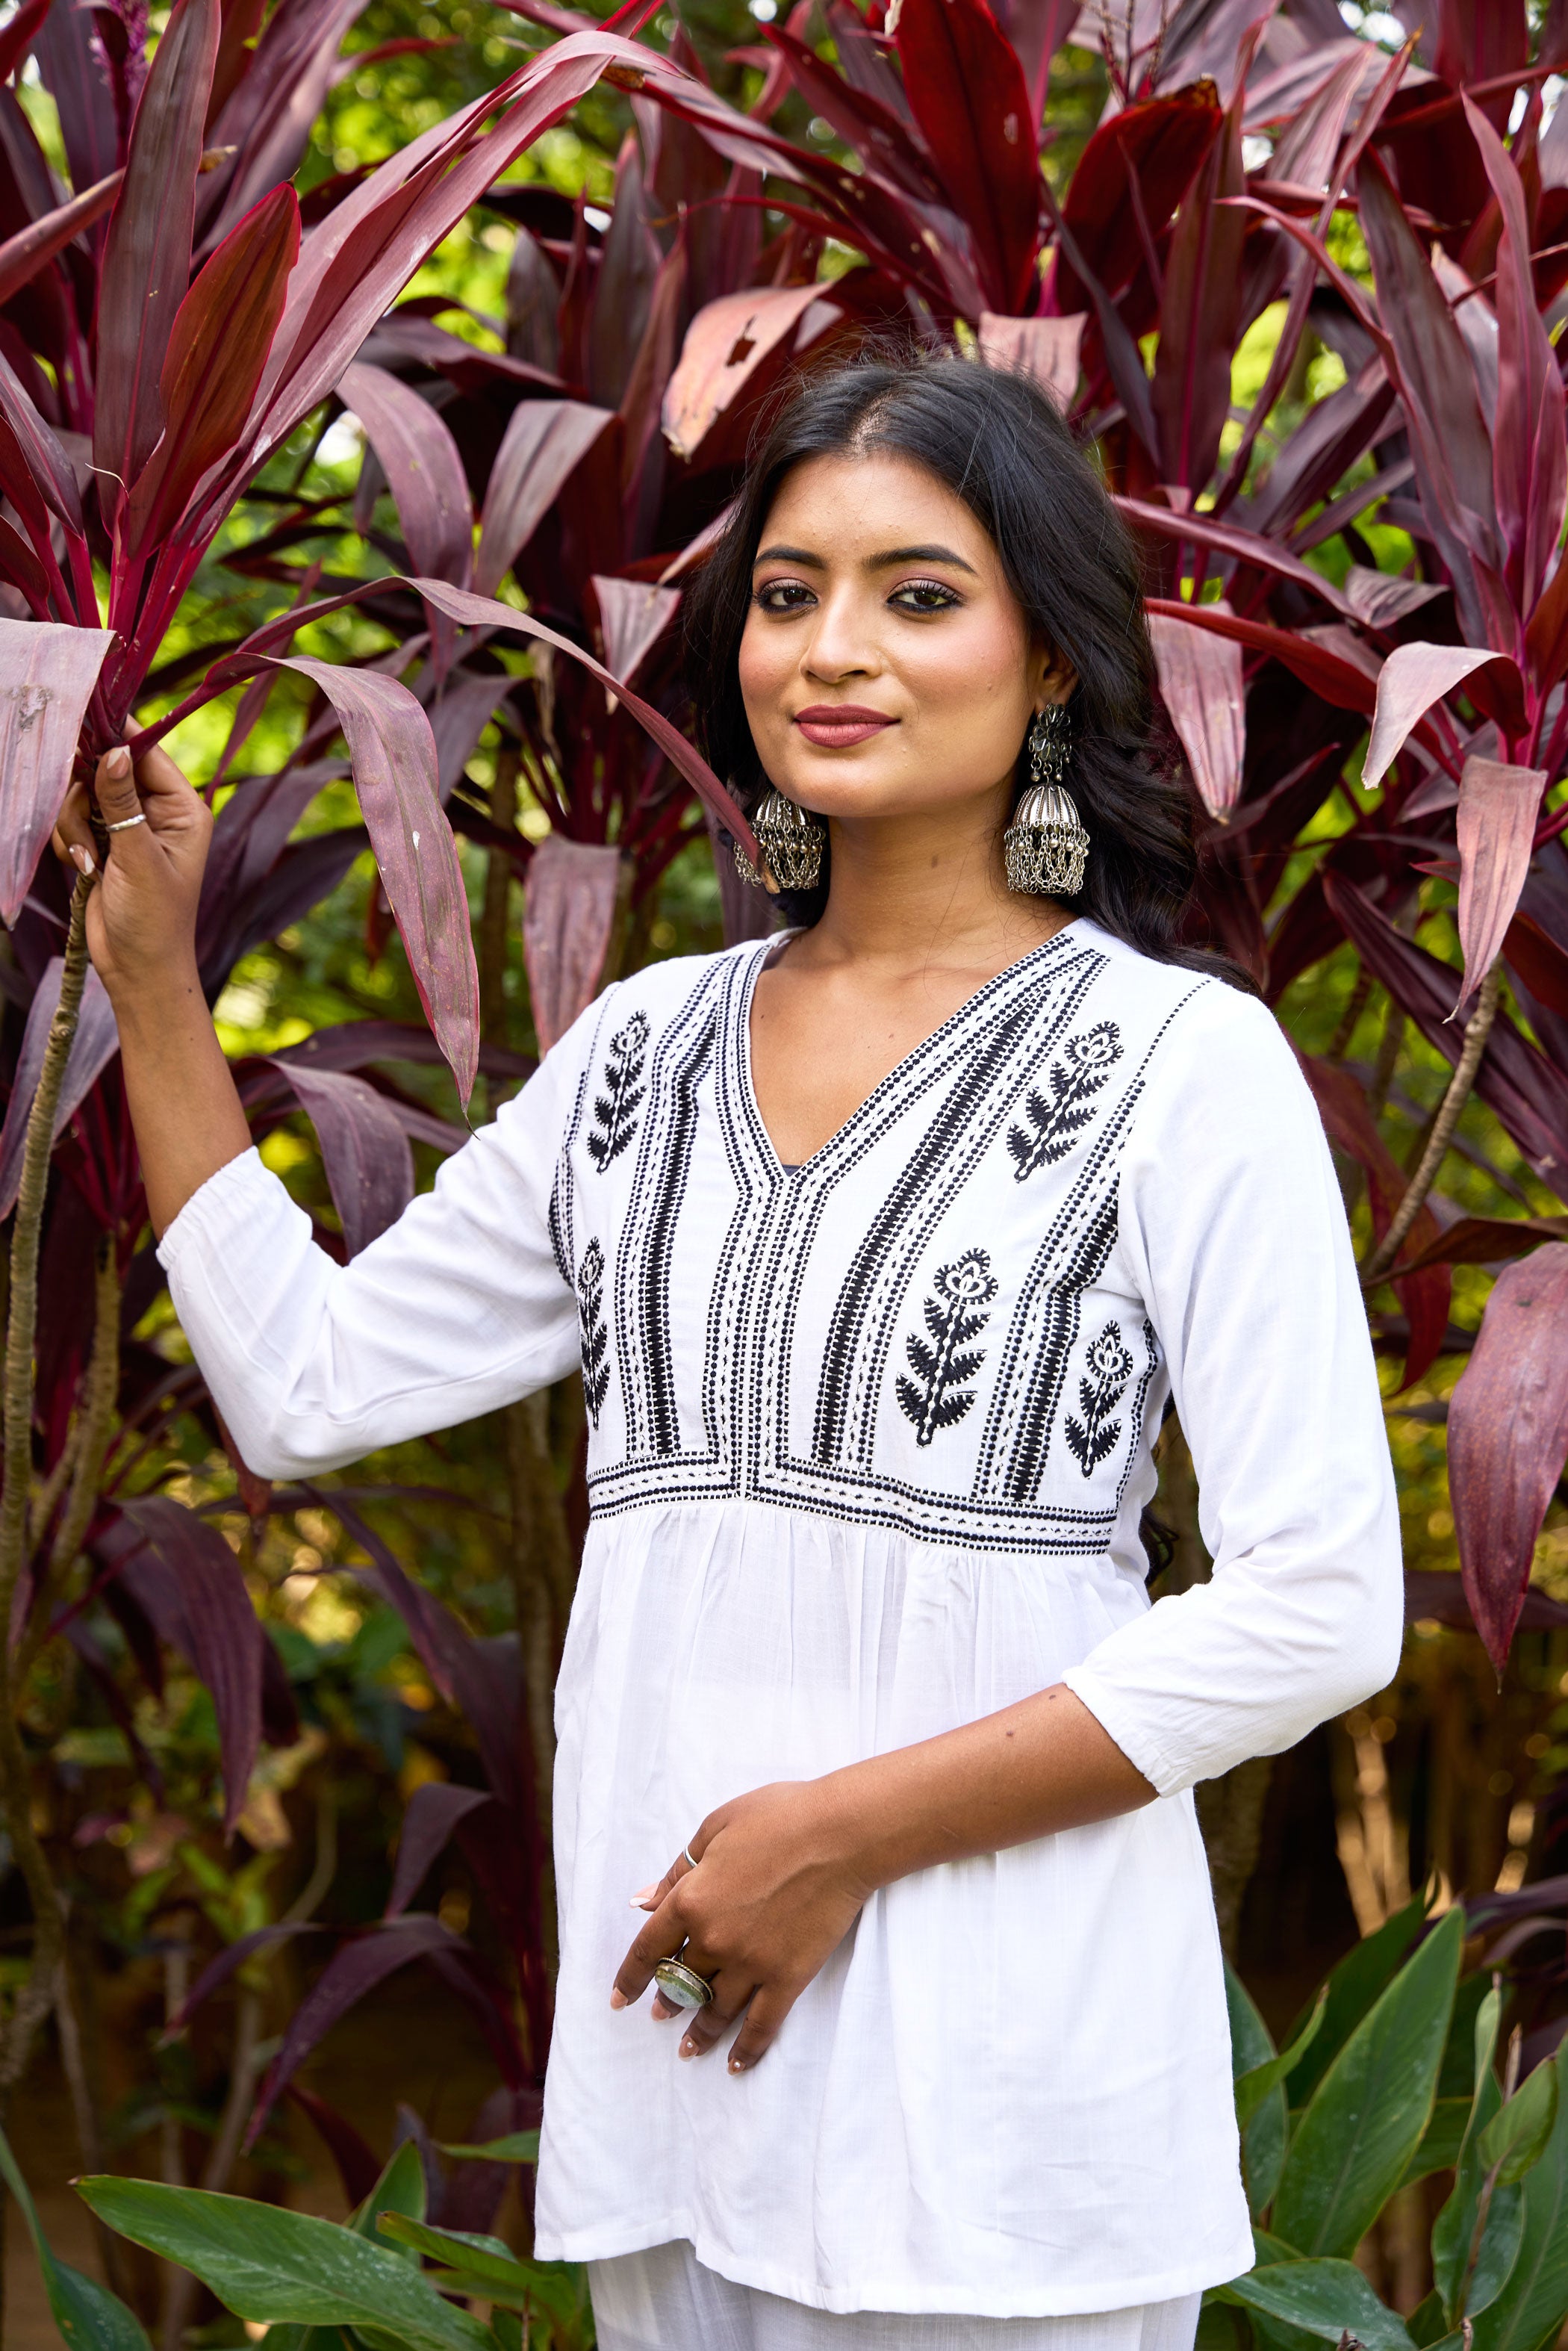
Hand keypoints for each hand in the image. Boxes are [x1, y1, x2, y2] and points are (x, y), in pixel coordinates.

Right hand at [53, 745, 211, 1002]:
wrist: (137, 969)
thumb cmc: (153, 920)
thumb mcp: (138, 858)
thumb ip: (122, 803)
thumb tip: (115, 750)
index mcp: (182, 809)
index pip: (147, 752)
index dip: (115, 735)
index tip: (81, 720)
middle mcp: (156, 812)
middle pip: (105, 768)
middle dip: (85, 795)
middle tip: (83, 823)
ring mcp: (126, 827)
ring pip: (80, 795)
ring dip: (74, 825)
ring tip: (90, 862)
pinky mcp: (101, 844)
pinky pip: (71, 821)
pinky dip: (69, 842)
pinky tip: (84, 871)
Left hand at [612, 1780, 870, 2073]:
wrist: (839, 1834)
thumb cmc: (779, 1816)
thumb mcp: (716, 1827)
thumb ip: (679, 1869)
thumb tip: (643, 1901)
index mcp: (691, 1899)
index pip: (647, 1948)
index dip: (629, 1977)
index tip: (619, 1998)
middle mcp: (713, 1939)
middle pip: (681, 1981)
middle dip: (668, 2001)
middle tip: (661, 2016)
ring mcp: (751, 1963)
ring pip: (716, 2009)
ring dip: (700, 2031)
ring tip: (689, 2048)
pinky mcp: (788, 1977)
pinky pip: (762, 2024)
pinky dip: (747, 2049)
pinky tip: (736, 2065)